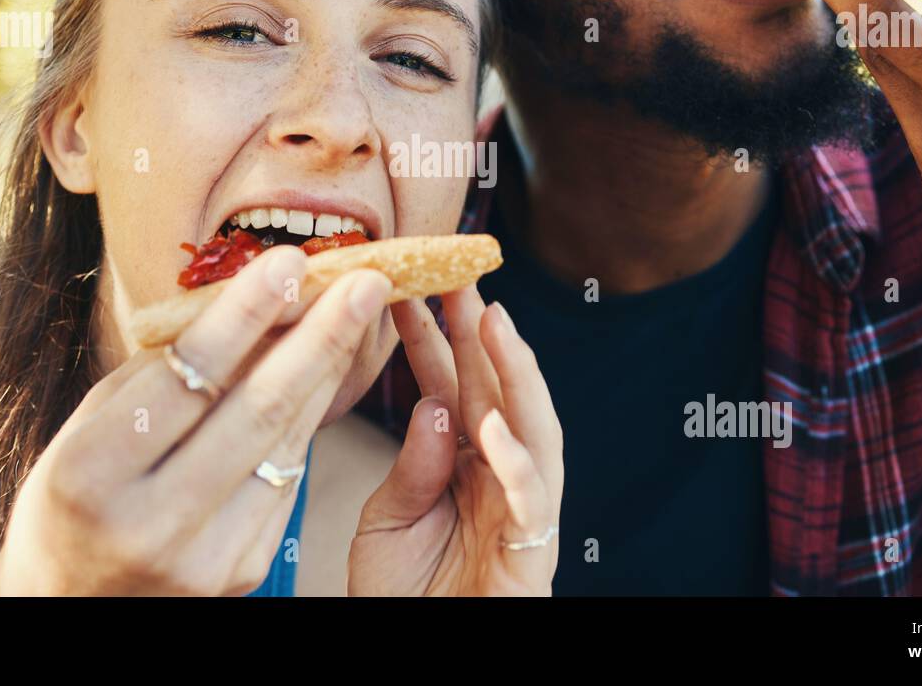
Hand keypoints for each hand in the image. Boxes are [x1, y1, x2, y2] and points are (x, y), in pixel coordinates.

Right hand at [0, 247, 390, 595]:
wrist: (70, 601)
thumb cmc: (76, 493)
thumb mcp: (92, 425)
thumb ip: (163, 371)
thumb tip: (253, 299)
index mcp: (90, 474)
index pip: (186, 378)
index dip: (245, 315)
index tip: (291, 262)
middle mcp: (149, 523)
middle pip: (255, 410)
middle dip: (319, 336)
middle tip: (365, 279)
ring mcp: (202, 557)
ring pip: (285, 442)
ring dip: (329, 367)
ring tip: (358, 309)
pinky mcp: (242, 571)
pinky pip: (287, 476)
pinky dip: (309, 415)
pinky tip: (327, 367)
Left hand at [348, 288, 562, 595]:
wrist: (416, 653)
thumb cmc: (403, 594)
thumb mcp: (388, 520)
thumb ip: (412, 466)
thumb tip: (436, 407)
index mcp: (461, 459)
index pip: (448, 383)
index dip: (431, 334)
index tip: (405, 284)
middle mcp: (496, 473)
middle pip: (494, 389)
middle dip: (478, 330)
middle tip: (457, 274)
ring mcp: (519, 508)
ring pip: (532, 428)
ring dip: (515, 374)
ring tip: (492, 323)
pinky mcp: (532, 550)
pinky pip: (533, 501)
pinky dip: (517, 464)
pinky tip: (494, 428)